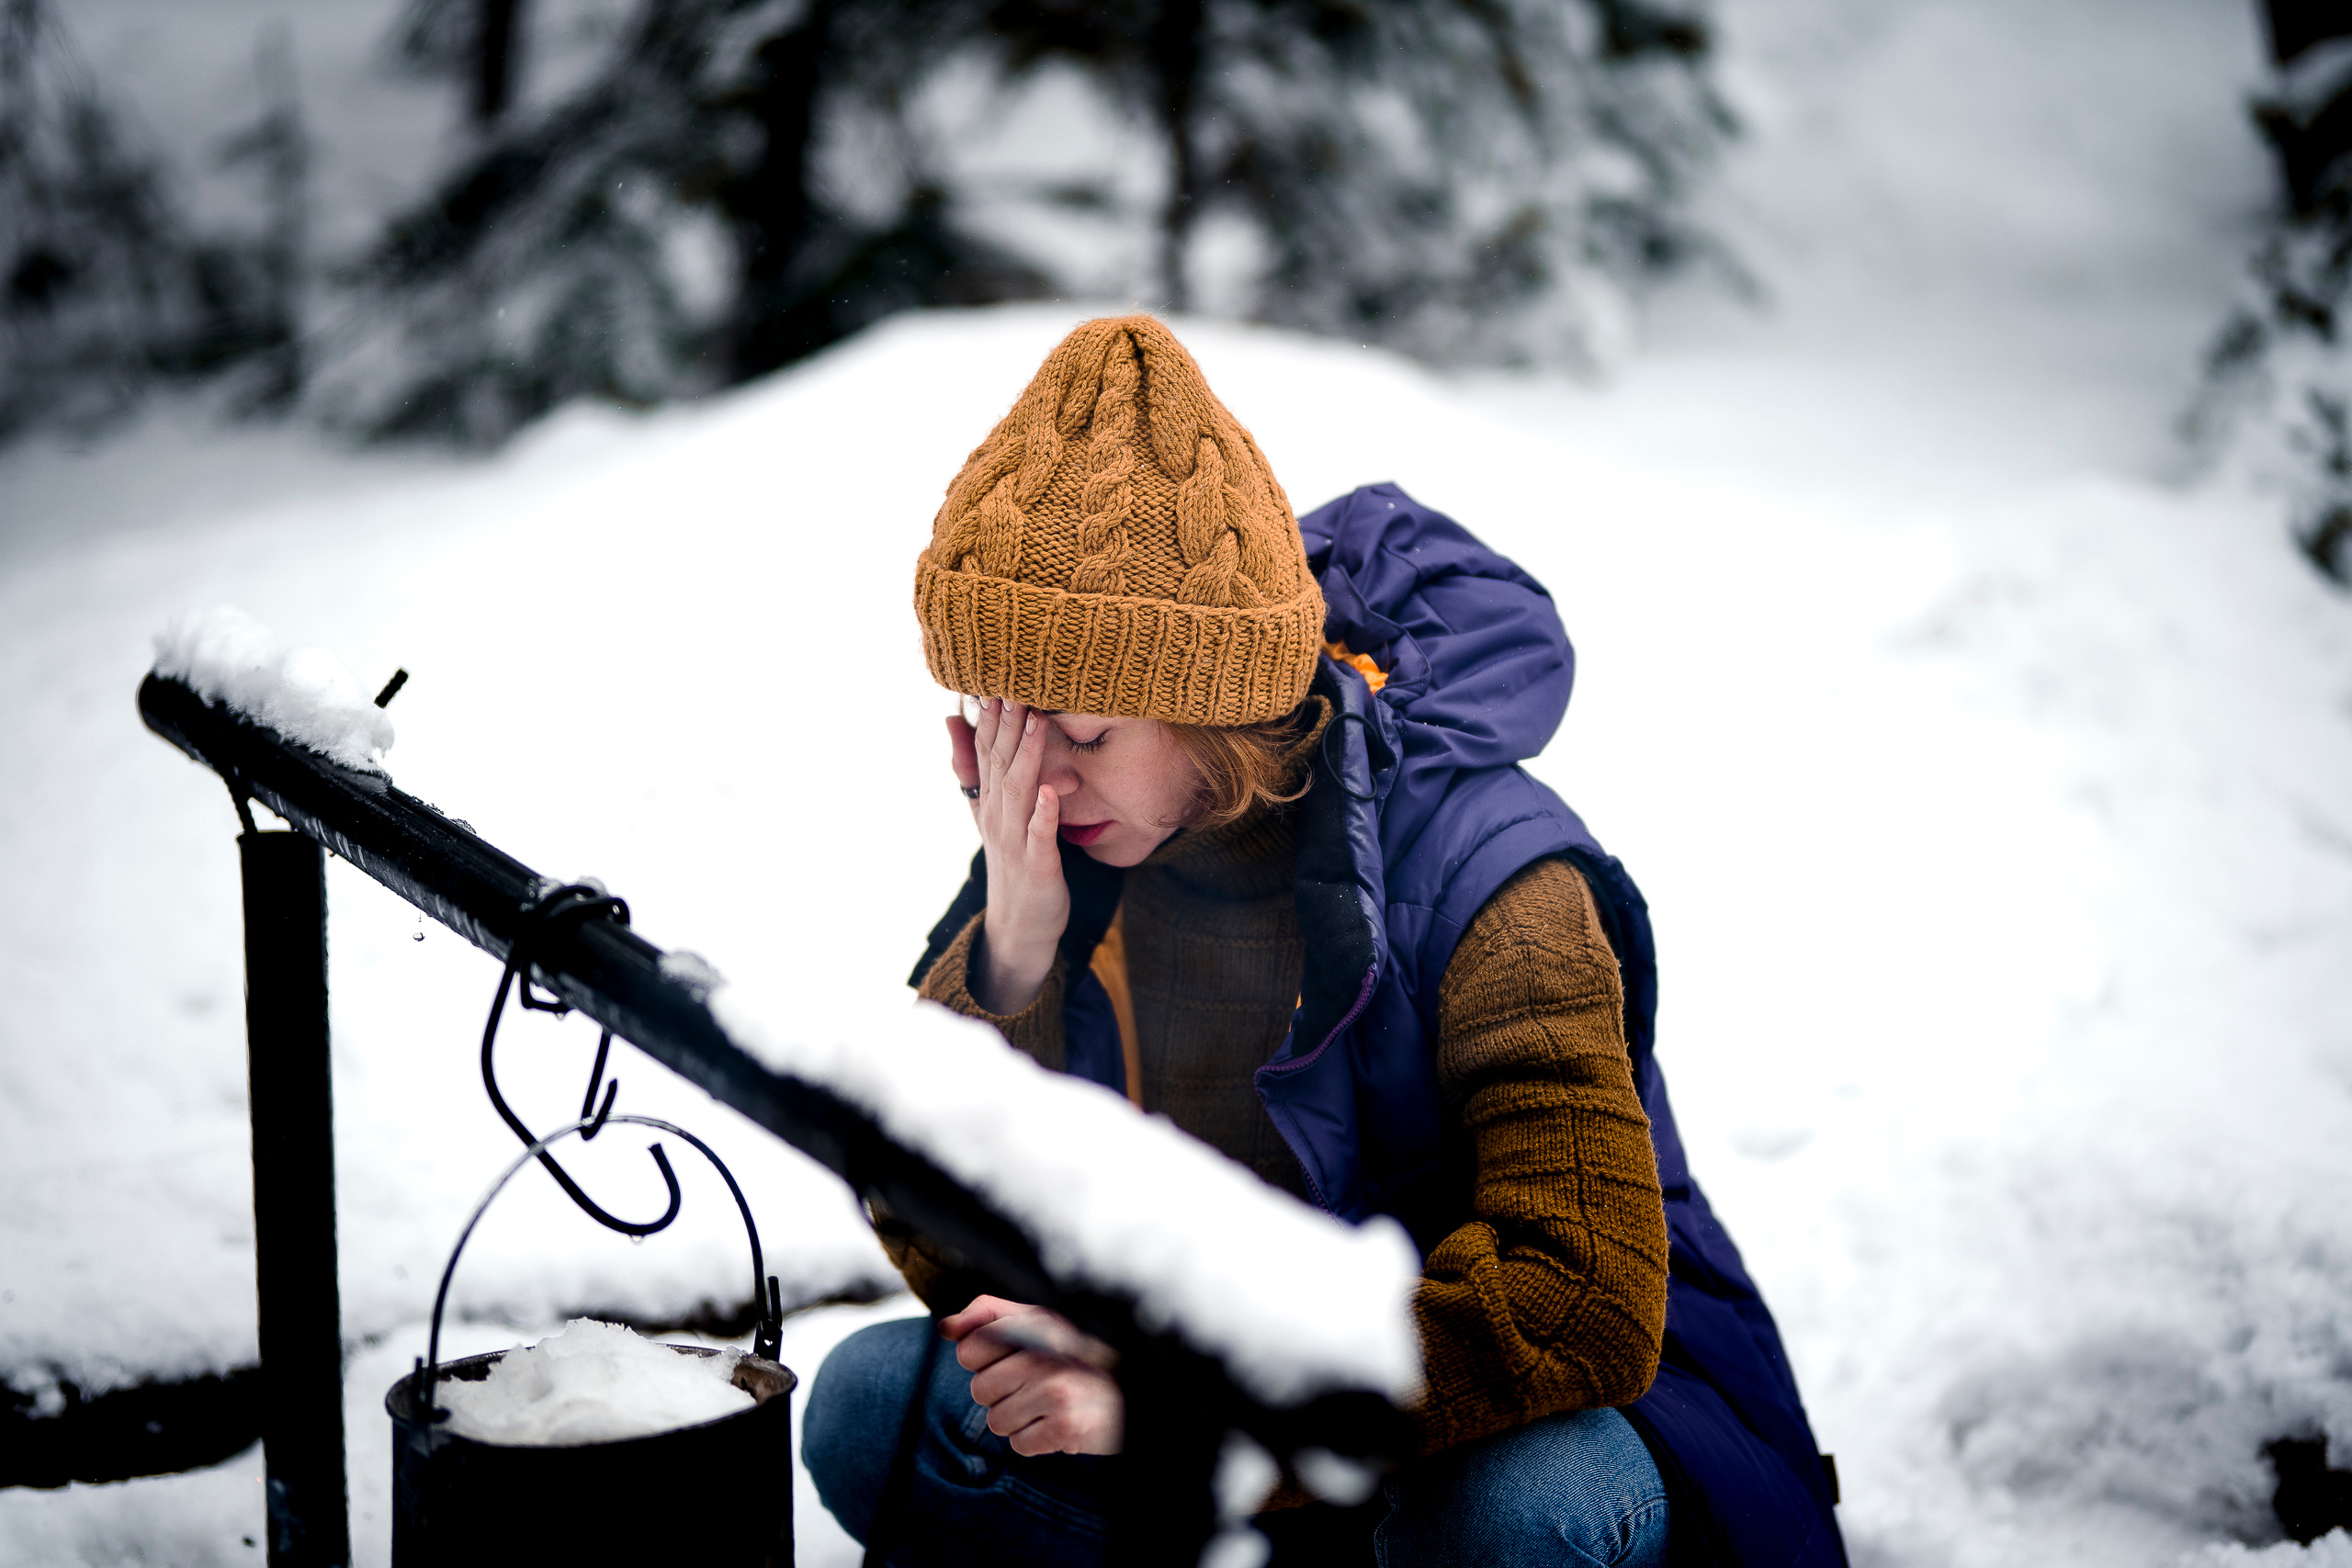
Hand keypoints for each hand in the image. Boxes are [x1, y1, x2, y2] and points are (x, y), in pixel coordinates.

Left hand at [942, 1295, 1123, 1456]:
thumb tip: (947, 1327)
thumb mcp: (1044, 1322)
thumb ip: (992, 1315)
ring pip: (997, 1421)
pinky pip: (1019, 1444)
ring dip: (1020, 1420)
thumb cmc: (1084, 1359)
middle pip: (980, 1389)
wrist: (1138, 1394)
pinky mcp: (1064, 1426)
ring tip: (1051, 1406)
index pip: (971, 1348)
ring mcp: (1055, 1390)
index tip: (1012, 1360)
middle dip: (1004, 1394)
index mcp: (1038, 1322)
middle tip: (1039, 1387)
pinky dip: (1037, 1441)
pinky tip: (1060, 1425)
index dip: (984, 1361)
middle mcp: (1045, 1354)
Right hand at [947, 699, 1066, 1013]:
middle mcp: (998, 816)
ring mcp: (1016, 840)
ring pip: (1019, 791)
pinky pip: (1039, 836)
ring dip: (1027, 755)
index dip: (991, 715)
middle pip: (1001, 763)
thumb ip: (973, 767)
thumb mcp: (989, 812)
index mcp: (991, 801)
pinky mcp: (1037, 865)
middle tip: (1015, 684)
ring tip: (1036, 722)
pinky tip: (1048, 791)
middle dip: (1007, 724)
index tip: (997, 676)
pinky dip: (1043, 814)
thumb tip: (951, 720)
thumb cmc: (1014, 862)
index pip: (987, 750)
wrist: (1019, 925)